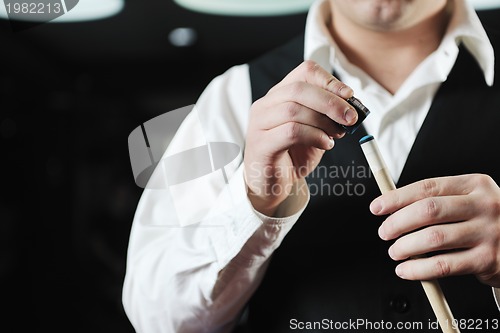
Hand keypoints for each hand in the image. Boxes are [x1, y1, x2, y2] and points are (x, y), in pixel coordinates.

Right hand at [244, 60, 357, 215]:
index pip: (304, 72)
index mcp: (279, 96)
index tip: (349, 96)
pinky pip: (291, 132)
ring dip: (324, 121)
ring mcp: (259, 124)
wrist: (271, 185)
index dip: (329, 81)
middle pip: (299, 89)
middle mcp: (265, 105)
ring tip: (337, 134)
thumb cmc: (292, 156)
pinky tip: (325, 145)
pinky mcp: (261, 144)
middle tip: (351, 117)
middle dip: (331, 101)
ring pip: (294, 110)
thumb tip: (352, 107)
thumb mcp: (315, 130)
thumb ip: (327, 117)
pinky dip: (315, 136)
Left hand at [370, 174, 499, 287]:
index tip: (377, 207)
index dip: (396, 197)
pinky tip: (407, 270)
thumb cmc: (488, 221)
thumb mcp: (471, 200)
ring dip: (405, 247)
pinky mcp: (488, 260)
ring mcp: (488, 233)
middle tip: (384, 232)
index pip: (428, 187)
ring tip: (395, 252)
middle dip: (397, 223)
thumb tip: (392, 206)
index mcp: (475, 185)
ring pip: (432, 239)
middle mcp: (484, 205)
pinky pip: (442, 266)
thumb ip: (438, 200)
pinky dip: (417, 269)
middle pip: (428, 210)